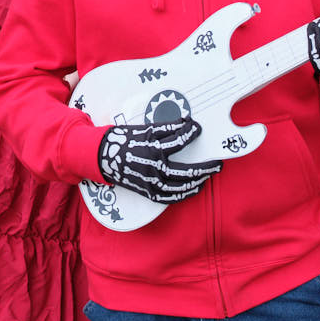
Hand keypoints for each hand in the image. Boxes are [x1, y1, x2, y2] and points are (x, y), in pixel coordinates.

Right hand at [97, 116, 221, 204]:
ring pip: (181, 187)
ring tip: (208, 175)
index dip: (191, 133)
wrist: (102, 157)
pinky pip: (170, 197)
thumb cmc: (122, 140)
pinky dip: (184, 194)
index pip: (179, 140)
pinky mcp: (148, 192)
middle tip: (218, 163)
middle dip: (205, 168)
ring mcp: (150, 183)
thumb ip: (166, 128)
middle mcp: (153, 168)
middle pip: (186, 172)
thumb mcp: (143, 129)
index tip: (198, 128)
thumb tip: (185, 123)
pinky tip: (194, 188)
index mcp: (152, 149)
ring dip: (198, 181)